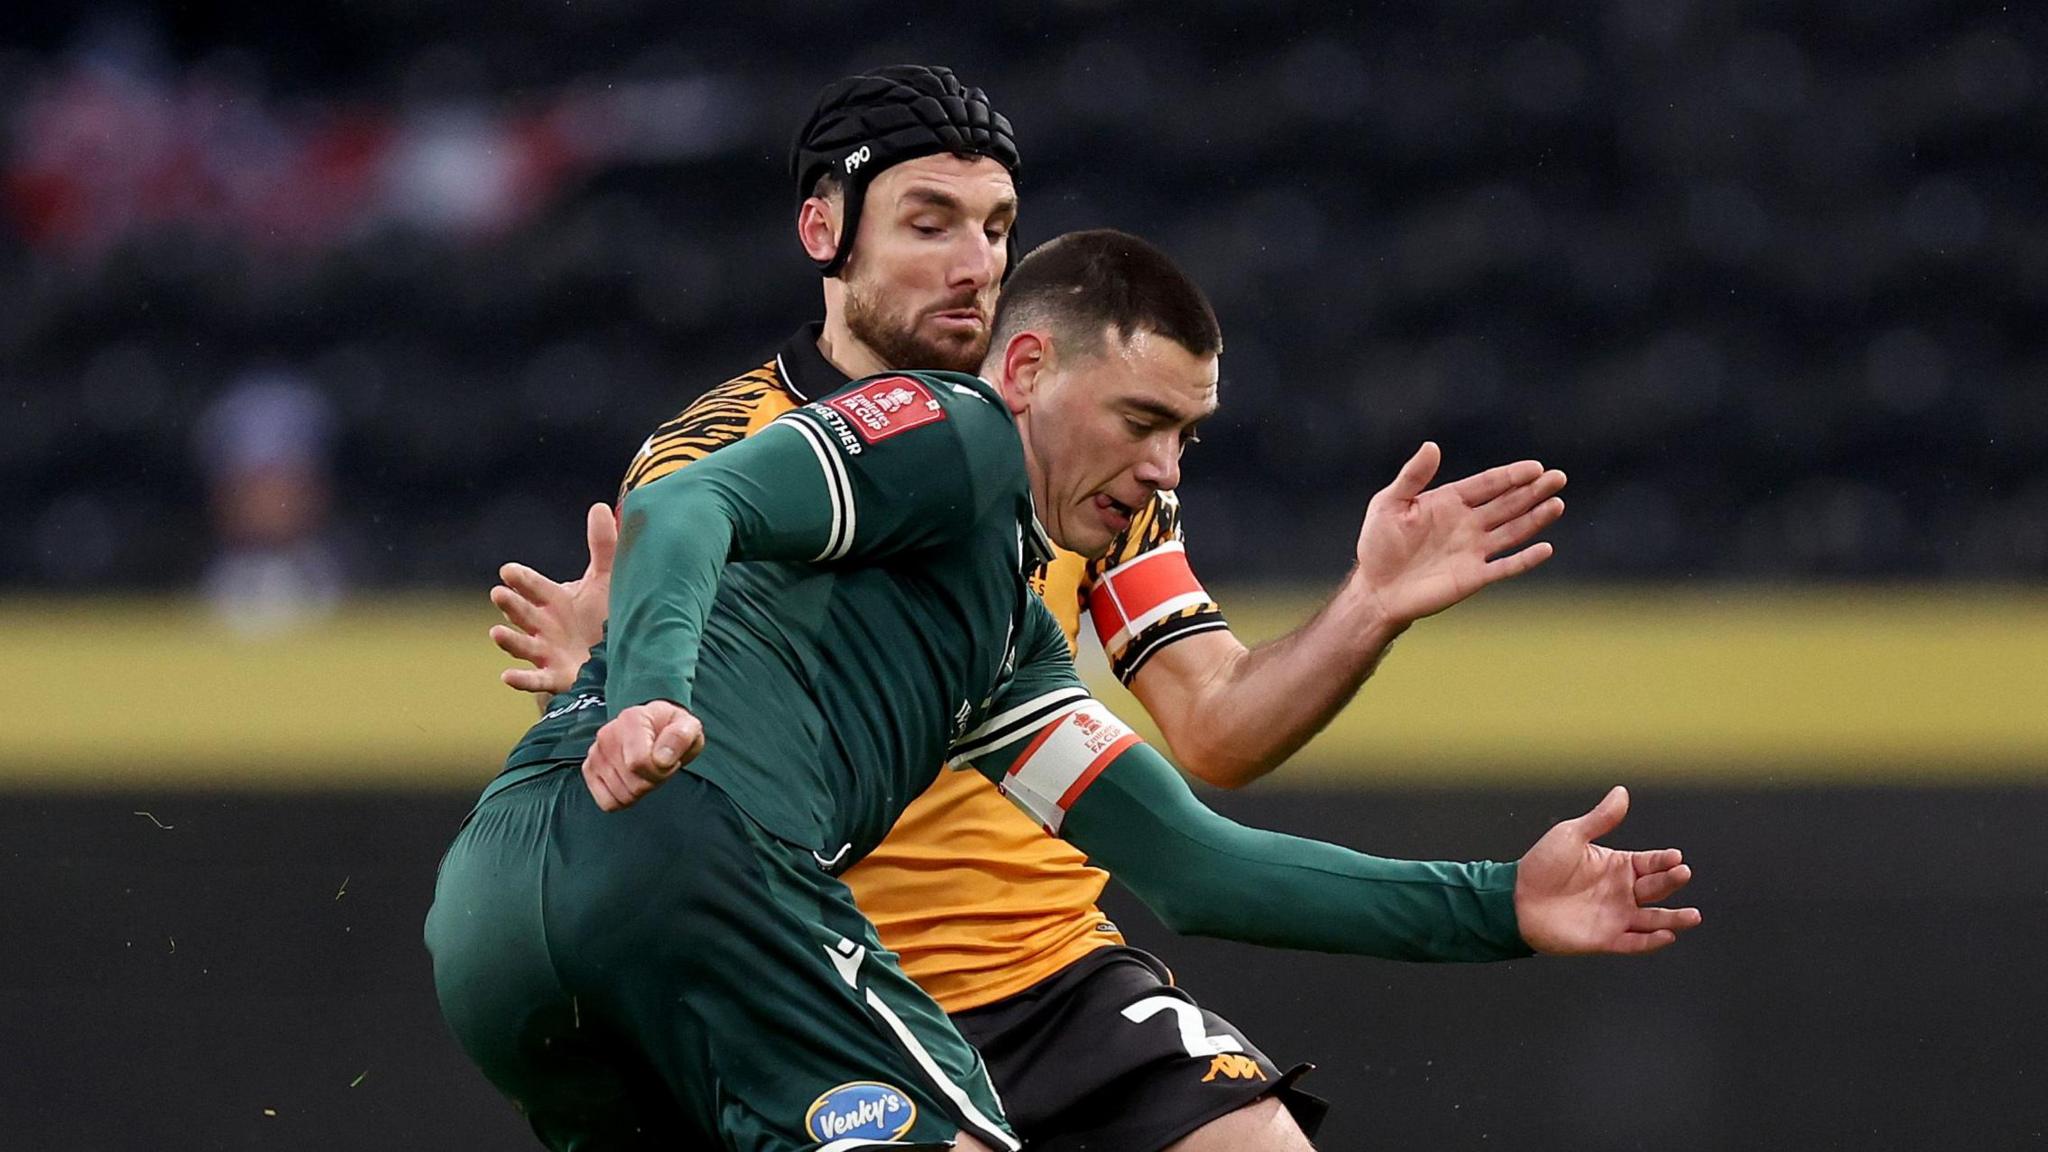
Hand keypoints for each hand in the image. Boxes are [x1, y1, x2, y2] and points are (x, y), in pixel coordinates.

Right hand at [489, 502, 615, 695]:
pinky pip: (534, 680)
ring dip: (508, 639)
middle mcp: (543, 625)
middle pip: (523, 613)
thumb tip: (599, 506)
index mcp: (553, 600)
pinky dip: (520, 680)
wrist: (613, 655)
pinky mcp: (554, 677)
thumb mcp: (605, 579)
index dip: (521, 579)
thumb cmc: (602, 615)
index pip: (533, 586)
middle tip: (499, 593)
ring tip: (496, 632)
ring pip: (522, 644)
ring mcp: (545, 652)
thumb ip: (603, 546)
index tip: (508, 571)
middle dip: (511, 604)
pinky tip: (506, 677)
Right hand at [582, 700, 704, 811]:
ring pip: (621, 795)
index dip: (662, 770)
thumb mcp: (689, 726)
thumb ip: (680, 737)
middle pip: (633, 783)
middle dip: (654, 781)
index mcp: (631, 720)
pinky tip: (632, 781)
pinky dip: (623, 799)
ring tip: (646, 770)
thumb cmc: (671, 729)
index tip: (671, 761)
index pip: (640, 762)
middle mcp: (608, 735)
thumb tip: (661, 759)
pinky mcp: (590, 770)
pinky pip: (607, 802)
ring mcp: (596, 754)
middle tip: (660, 765)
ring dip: (640, 790)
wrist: (656, 728)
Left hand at [1352, 442, 1565, 627]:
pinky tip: (1546, 548)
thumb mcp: (1390, 503)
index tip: (1535, 467)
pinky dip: (1525, 559)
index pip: (1488, 484)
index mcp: (1451, 502)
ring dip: (1536, 518)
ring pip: (1513, 530)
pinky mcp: (1475, 577)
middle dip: (1533, 490)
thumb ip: (1412, 477)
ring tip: (1557, 503)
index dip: (1511, 476)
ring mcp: (1474, 550)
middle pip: (1508, 503)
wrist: (1376, 588)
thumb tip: (1431, 445)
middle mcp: (1468, 523)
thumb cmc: (1379, 543)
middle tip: (1558, 477)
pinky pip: (1506, 566)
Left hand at [1514, 786, 1701, 955]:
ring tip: (1693, 916)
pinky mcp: (1606, 939)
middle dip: (1671, 881)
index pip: (1650, 862)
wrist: (1515, 899)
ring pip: (1653, 920)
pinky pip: (1634, 942)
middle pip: (1656, 888)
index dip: (1664, 860)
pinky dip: (1651, 942)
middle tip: (1682, 873)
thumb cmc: (1540, 866)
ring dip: (1673, 919)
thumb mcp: (1571, 836)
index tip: (1675, 856)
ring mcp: (1615, 916)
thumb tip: (1621, 792)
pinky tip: (1667, 935)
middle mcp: (1621, 892)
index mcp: (1617, 866)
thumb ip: (1600, 819)